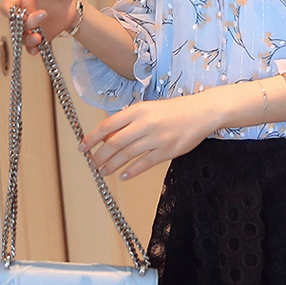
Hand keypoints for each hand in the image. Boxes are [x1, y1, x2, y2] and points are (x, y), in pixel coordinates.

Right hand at [0, 0, 77, 54]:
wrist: (72, 3)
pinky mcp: (38, 37)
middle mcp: (21, 14)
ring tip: (39, 38)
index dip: (10, 12)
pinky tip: (37, 49)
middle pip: (15, 24)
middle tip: (43, 15)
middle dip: (27, 23)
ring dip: (28, 39)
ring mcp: (29, 27)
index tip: (21, 12)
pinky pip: (31, 47)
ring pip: (21, 37)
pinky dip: (33, 49)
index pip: (7, 7)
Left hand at [78, 97, 216, 179]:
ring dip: (112, 165)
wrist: (202, 112)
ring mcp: (157, 138)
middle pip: (114, 143)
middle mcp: (146, 123)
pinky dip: (132, 171)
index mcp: (138, 110)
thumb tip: (107, 138)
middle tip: (93, 163)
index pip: (107, 125)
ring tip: (105, 171)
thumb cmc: (175, 110)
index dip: (92, 138)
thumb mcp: (148, 109)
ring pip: (127, 155)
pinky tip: (124, 175)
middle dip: (100, 156)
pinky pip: (145, 164)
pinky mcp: (168, 151)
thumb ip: (129, 121)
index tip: (83, 147)